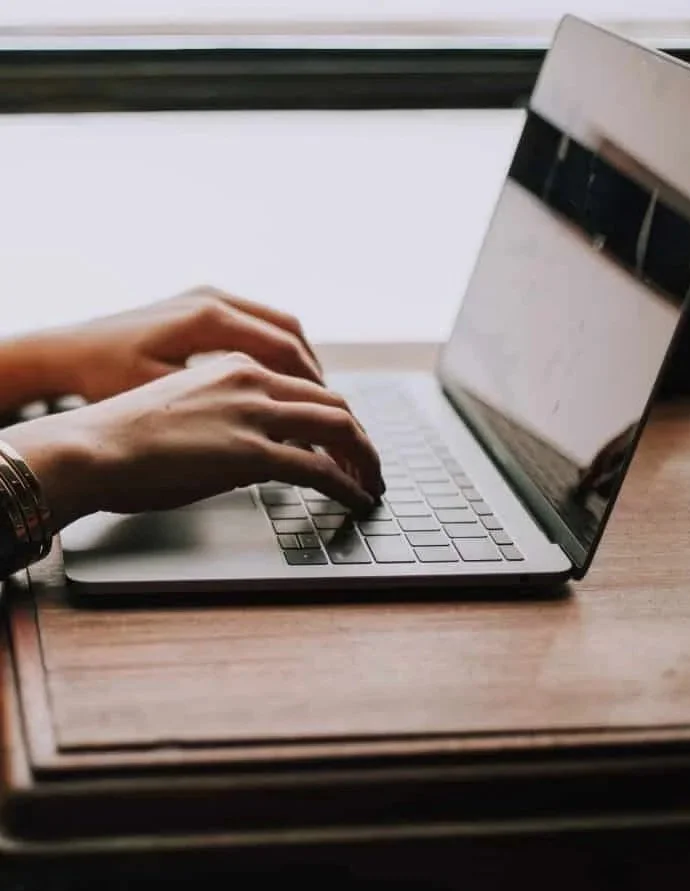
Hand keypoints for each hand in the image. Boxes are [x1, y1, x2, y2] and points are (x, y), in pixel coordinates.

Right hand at [3, 353, 383, 531]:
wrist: (92, 446)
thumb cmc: (126, 437)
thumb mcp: (188, 413)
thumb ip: (231, 424)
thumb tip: (259, 458)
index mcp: (236, 367)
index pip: (306, 387)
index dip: (335, 416)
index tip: (346, 441)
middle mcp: (253, 381)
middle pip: (333, 404)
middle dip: (360, 438)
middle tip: (370, 465)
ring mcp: (254, 414)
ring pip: (337, 429)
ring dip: (364, 459)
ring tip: (373, 484)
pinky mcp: (251, 452)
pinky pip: (319, 468)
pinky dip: (347, 485)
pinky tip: (356, 499)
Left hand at [38, 286, 323, 402]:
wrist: (68, 350)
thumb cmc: (106, 376)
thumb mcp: (164, 397)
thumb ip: (220, 407)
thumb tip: (272, 429)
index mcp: (208, 319)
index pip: (283, 349)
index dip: (312, 385)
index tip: (327, 414)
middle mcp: (214, 299)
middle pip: (289, 331)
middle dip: (314, 373)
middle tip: (331, 408)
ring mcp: (208, 296)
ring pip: (277, 324)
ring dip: (299, 359)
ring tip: (312, 395)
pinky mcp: (201, 303)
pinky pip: (257, 322)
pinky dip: (277, 350)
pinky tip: (279, 378)